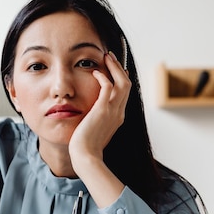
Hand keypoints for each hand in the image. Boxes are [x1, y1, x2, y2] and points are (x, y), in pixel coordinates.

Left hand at [69, 51, 130, 165]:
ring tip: (106, 57)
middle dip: (119, 69)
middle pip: (127, 84)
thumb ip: (96, 121)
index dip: (121, 79)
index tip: (115, 69)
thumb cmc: (86, 147)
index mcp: (118, 117)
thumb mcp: (95, 131)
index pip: (125, 93)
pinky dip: (103, 76)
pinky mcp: (102, 110)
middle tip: (110, 57)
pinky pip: (108, 86)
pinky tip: (95, 72)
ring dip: (114, 67)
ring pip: (122, 82)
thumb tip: (90, 116)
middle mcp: (119, 112)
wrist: (86, 157)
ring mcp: (113, 111)